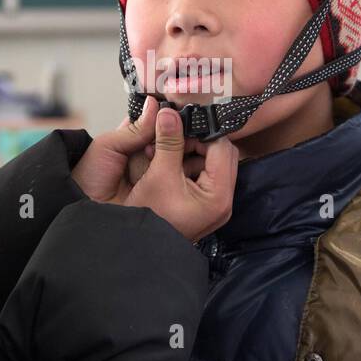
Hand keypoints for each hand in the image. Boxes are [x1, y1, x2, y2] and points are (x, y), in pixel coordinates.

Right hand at [71, 96, 238, 241]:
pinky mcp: (204, 205)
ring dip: (188, 151)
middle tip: (171, 135)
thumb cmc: (149, 216)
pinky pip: (201, 175)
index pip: (223, 148)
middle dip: (196, 141)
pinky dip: (184, 164)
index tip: (180, 123)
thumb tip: (169, 112)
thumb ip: (168, 141)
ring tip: (160, 149)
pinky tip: (162, 162)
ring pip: (210, 163)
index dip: (202, 131)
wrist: (137, 248)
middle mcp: (223, 201)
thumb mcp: (158, 175)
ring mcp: (215, 204)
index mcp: (219, 196)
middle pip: (220, 155)